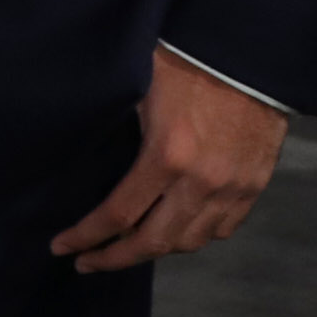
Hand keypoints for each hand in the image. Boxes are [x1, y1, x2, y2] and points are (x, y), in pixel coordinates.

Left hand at [50, 50, 287, 271]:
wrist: (247, 52)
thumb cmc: (183, 61)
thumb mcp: (136, 90)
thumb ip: (116, 131)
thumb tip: (85, 155)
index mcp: (166, 156)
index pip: (118, 215)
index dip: (86, 236)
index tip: (61, 247)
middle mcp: (202, 182)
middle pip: (155, 242)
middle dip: (115, 259)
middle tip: (86, 263)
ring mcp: (234, 187)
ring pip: (191, 241)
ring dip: (156, 250)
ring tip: (127, 248)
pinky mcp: (255, 185)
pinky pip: (223, 228)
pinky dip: (195, 236)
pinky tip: (174, 231)